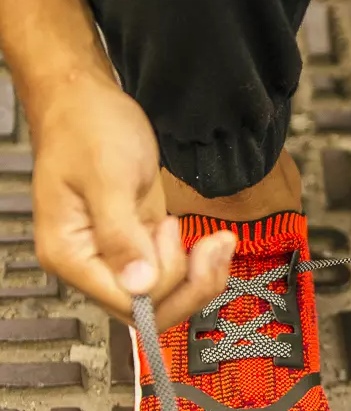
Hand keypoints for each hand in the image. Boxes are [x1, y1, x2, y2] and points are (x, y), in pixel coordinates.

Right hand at [30, 72, 235, 329]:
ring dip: (201, 276)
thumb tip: (139, 285)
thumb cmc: (86, 129)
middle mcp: (93, 264)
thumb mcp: (107, 178)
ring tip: (219, 241)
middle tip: (215, 246)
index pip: (127, 302)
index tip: (174, 233)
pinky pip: (174, 271)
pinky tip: (213, 242)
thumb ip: (121, 234)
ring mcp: (119, 255)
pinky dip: (199, 263)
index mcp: (71, 255)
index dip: (164, 282)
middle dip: (191, 285)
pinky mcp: (141, 242)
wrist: (87, 101)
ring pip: (167, 295)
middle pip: (150, 309)